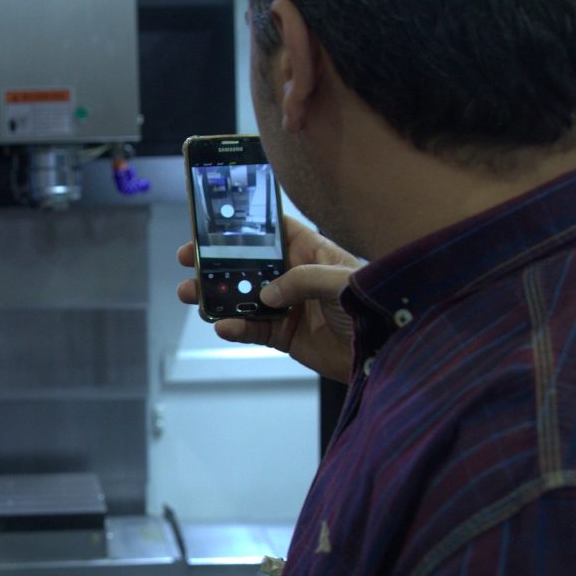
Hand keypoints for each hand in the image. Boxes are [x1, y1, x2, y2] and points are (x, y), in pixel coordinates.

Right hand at [178, 212, 363, 384]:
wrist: (386, 352)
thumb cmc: (376, 305)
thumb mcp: (342, 281)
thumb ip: (302, 279)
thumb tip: (267, 293)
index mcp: (312, 253)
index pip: (274, 231)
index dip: (246, 225)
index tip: (215, 223)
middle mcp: (296, 276)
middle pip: (249, 264)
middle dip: (218, 262)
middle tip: (189, 259)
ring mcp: (289, 306)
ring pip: (243, 298)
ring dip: (217, 296)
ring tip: (191, 294)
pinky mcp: (286, 335)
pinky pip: (253, 329)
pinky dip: (236, 328)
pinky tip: (223, 326)